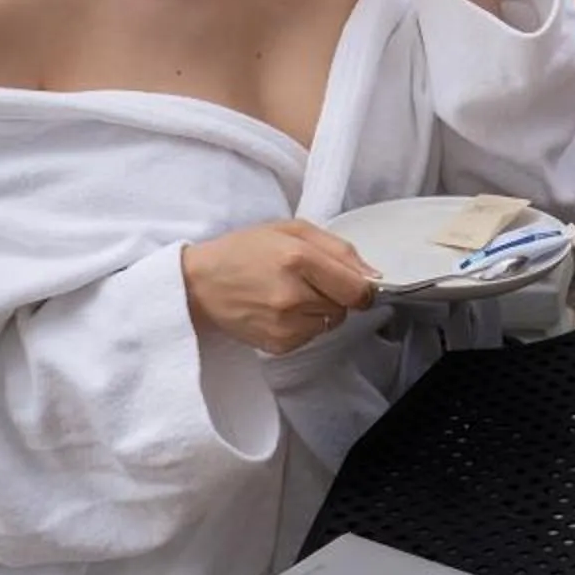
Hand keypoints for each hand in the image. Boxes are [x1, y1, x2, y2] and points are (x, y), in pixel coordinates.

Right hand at [180, 222, 379, 355]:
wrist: (200, 283)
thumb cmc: (245, 250)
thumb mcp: (291, 229)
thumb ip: (338, 248)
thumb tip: (374, 275)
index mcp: (298, 258)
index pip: (356, 288)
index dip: (362, 286)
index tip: (353, 281)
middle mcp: (293, 295)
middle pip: (345, 306)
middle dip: (336, 293)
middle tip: (309, 279)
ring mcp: (284, 324)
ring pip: (330, 322)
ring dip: (320, 309)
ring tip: (291, 293)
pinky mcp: (278, 345)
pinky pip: (311, 336)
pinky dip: (304, 324)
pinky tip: (281, 309)